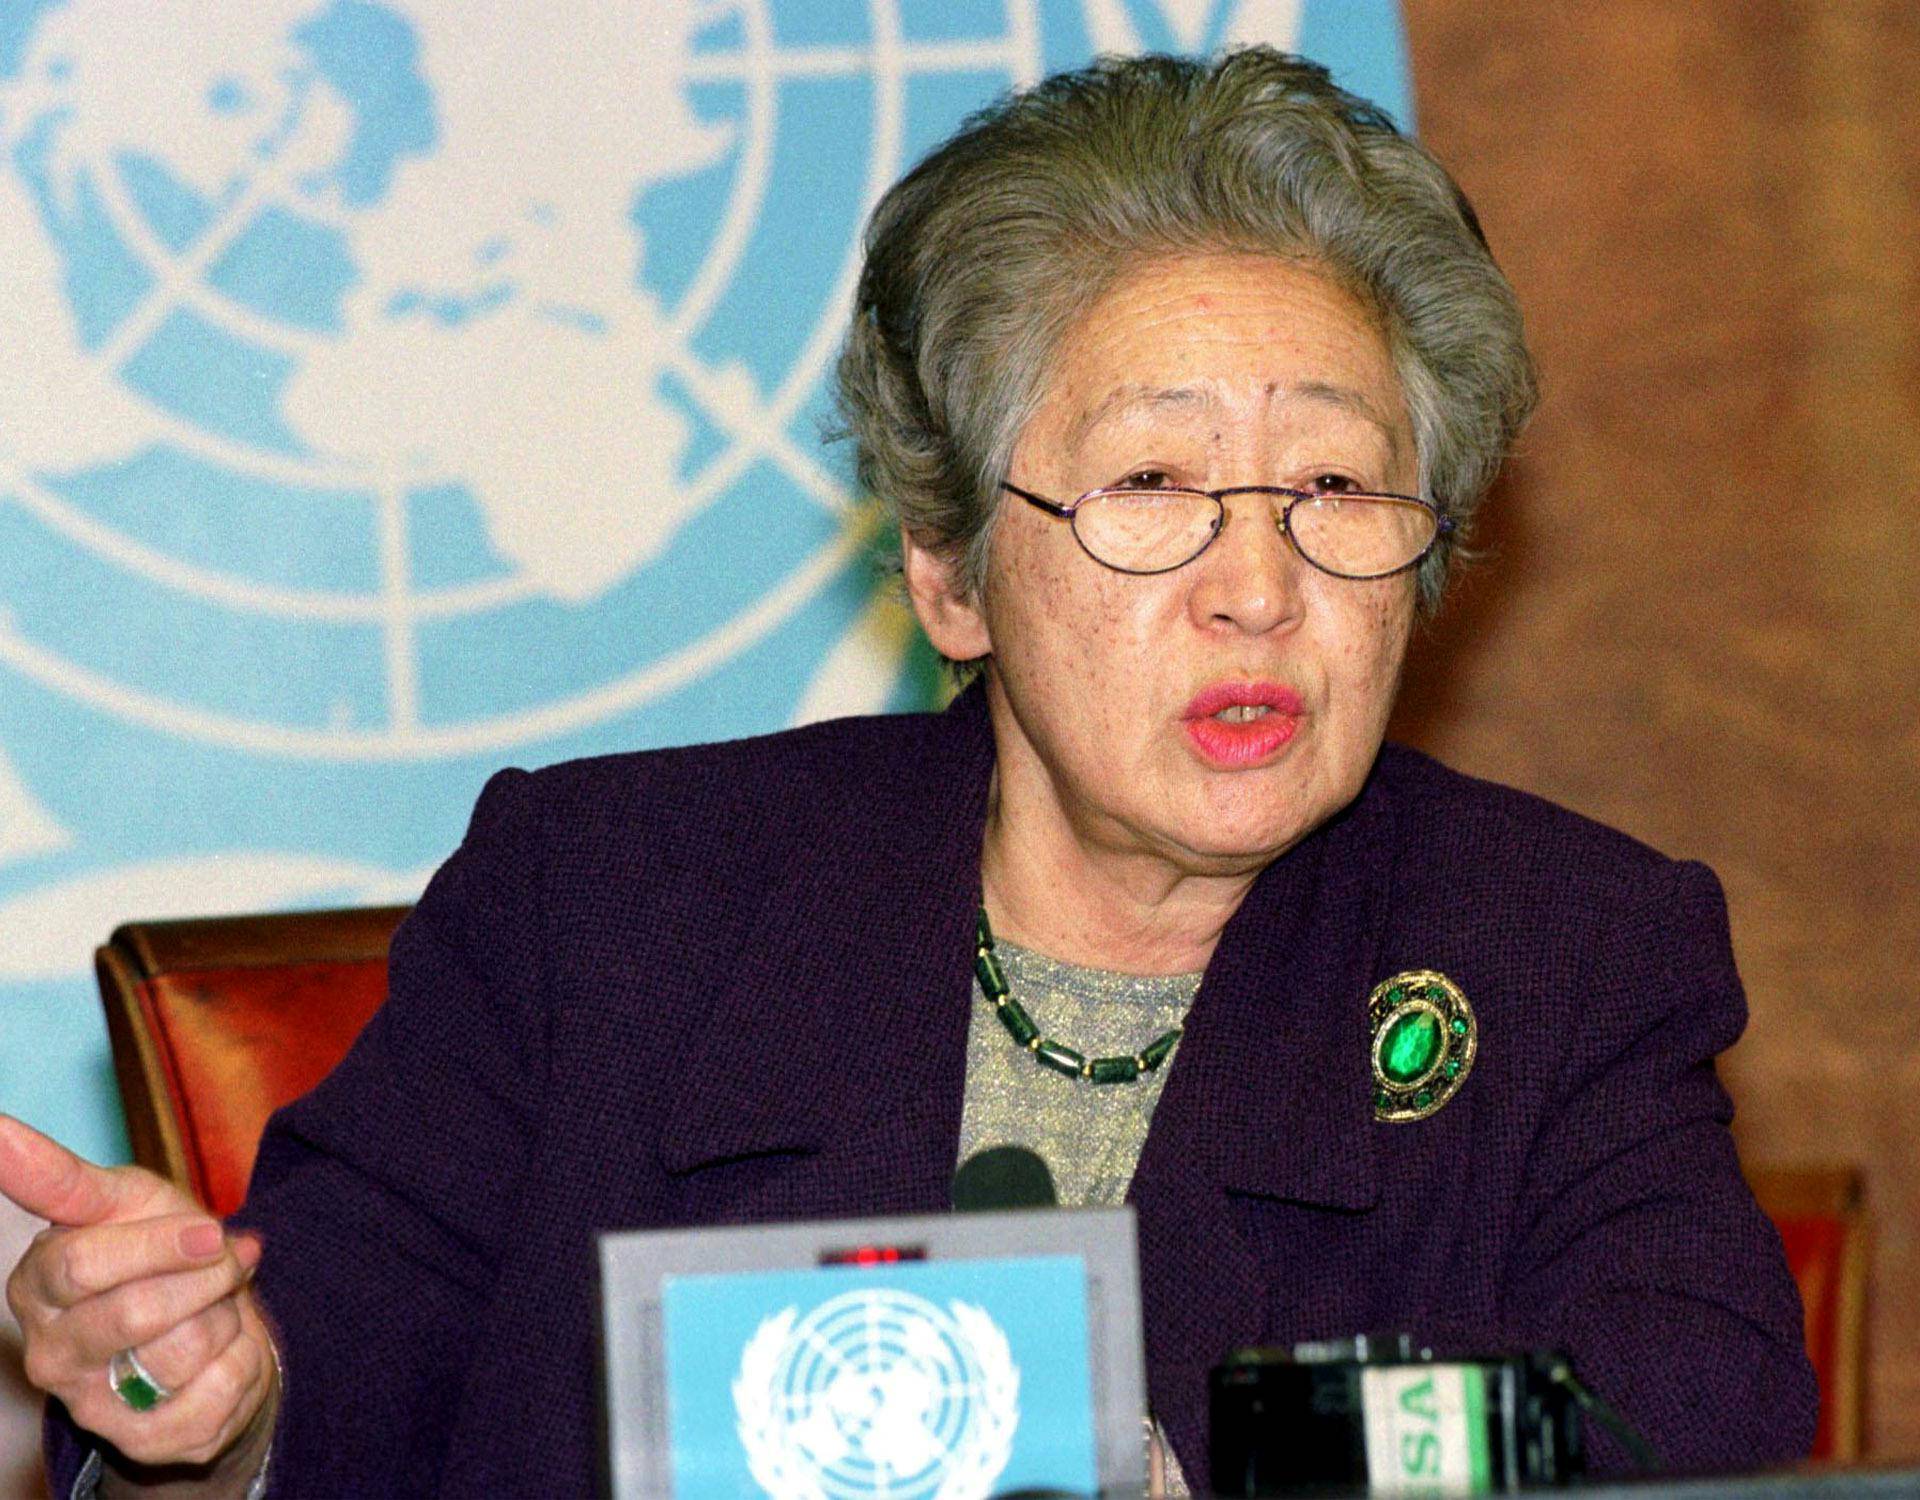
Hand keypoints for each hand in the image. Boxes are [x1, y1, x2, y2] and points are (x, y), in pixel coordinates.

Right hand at [0, 1114, 278, 1477]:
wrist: (211, 1322)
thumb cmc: (159, 1247)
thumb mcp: (120, 1198)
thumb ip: (58, 1173)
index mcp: (37, 1284)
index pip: (82, 1265)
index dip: (160, 1245)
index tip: (211, 1229)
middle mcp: (50, 1352)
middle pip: (136, 1313)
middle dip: (208, 1277)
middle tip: (224, 1259)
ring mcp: (92, 1404)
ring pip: (184, 1351)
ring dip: (225, 1315)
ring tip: (215, 1305)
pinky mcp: (146, 1441)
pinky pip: (216, 1394)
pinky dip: (243, 1361)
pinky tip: (225, 1351)